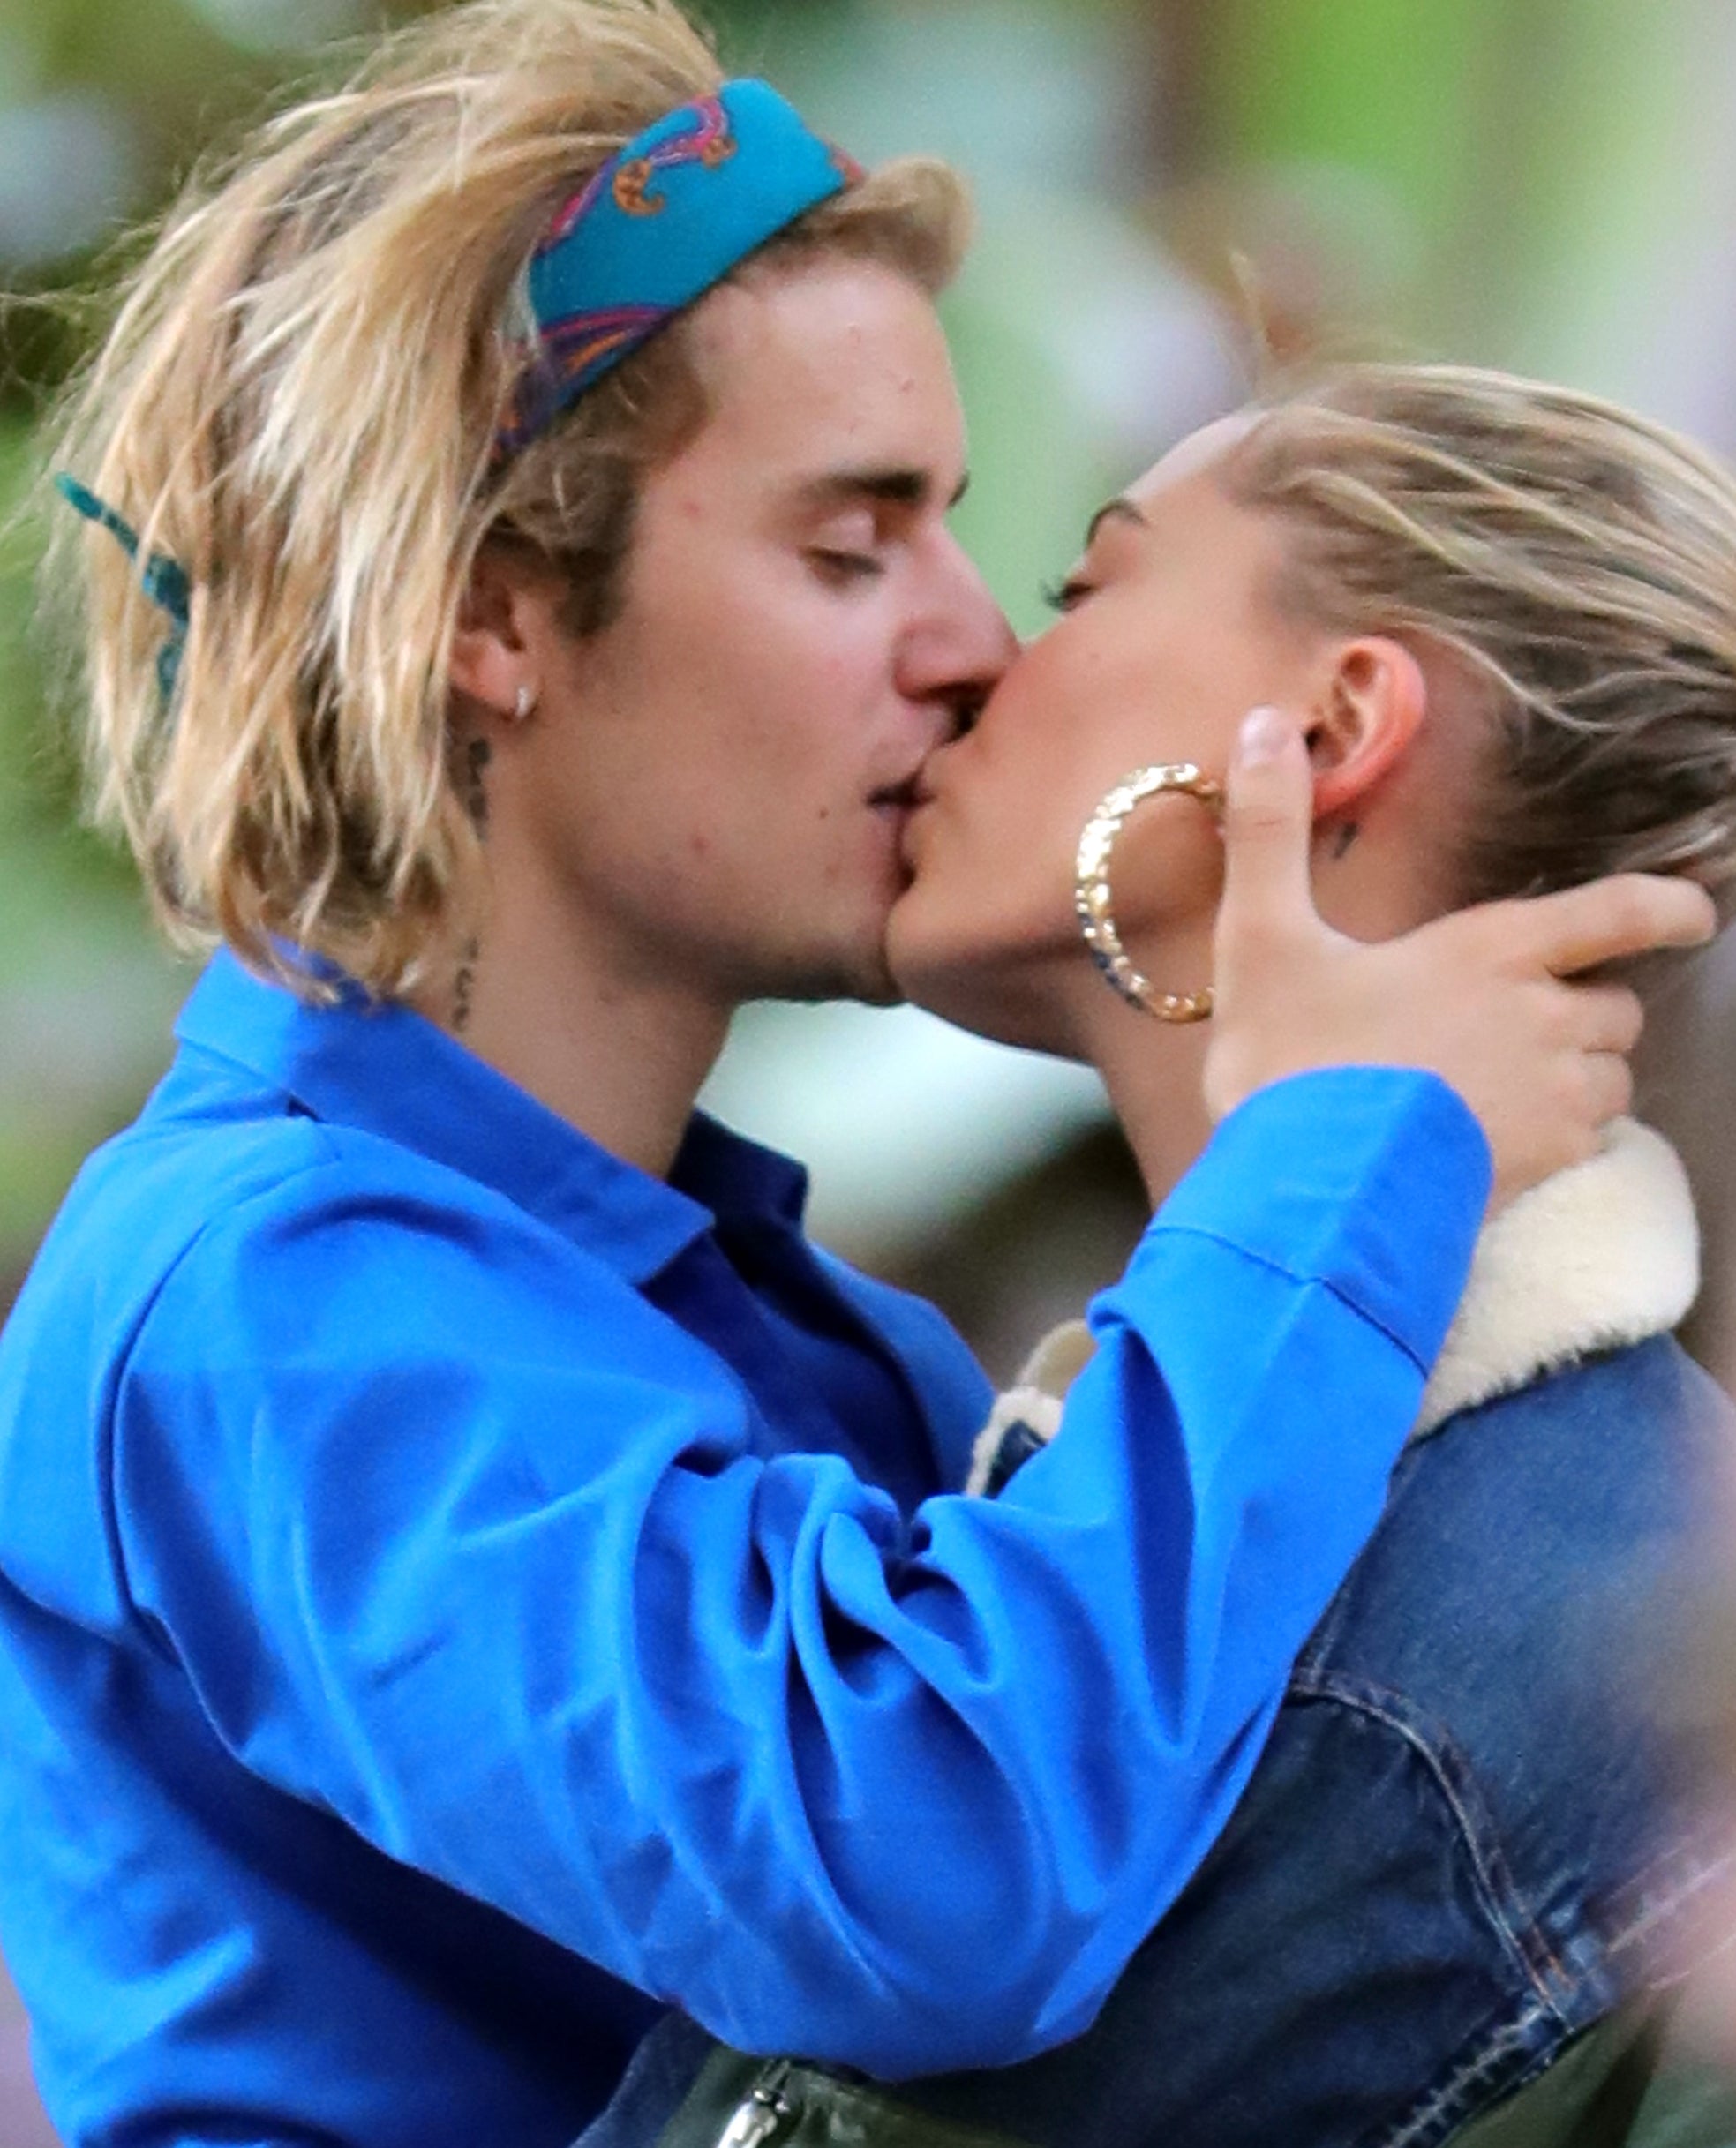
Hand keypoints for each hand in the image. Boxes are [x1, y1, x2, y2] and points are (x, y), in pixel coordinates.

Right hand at [1205, 708, 1717, 1206]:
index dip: (1666, 906)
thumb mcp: (1261, 938)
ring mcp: (1554, 1096)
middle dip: (1582, 1014)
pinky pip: (1591, 1141)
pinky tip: (1501, 1144)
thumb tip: (1263, 722)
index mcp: (1491, 950)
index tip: (1695, 911)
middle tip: (1513, 1030)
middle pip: (1613, 1008)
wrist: (1308, 1193)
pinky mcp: (1548, 1163)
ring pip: (1610, 1078)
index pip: (1617, 912)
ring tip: (1504, 1092)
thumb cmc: (1292, 1060)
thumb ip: (1268, 831)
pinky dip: (1561, 1137)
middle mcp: (1544, 1016)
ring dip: (1577, 1079)